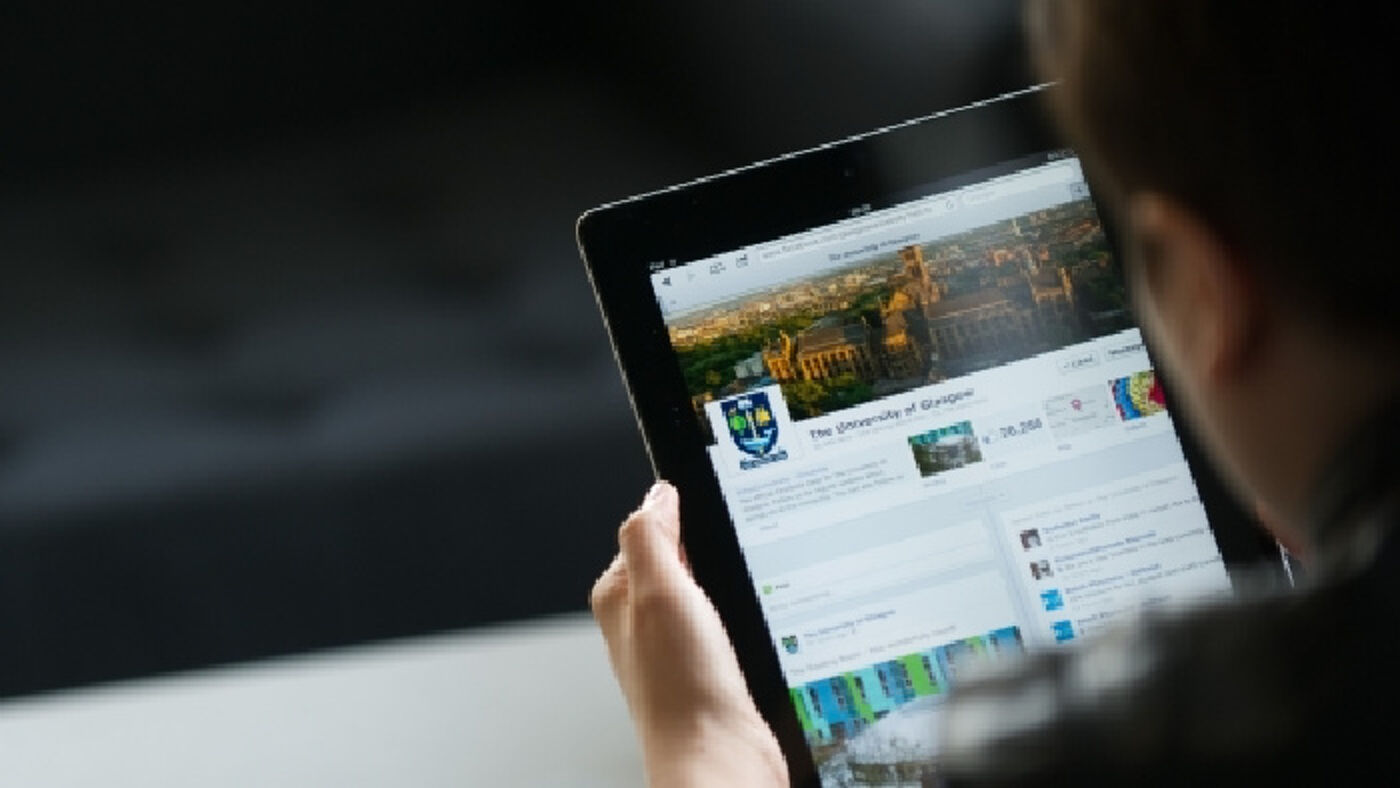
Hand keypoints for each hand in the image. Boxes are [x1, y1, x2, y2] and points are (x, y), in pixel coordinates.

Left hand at [591, 481, 787, 787]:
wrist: (719, 762)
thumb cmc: (683, 692)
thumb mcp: (661, 592)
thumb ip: (652, 536)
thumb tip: (657, 493)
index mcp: (621, 595)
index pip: (651, 528)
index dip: (687, 515)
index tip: (720, 509)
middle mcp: (645, 622)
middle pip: (685, 558)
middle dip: (716, 551)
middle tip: (743, 552)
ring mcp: (678, 648)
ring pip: (710, 591)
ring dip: (735, 586)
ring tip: (753, 592)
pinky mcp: (710, 670)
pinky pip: (729, 624)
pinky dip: (747, 617)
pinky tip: (762, 624)